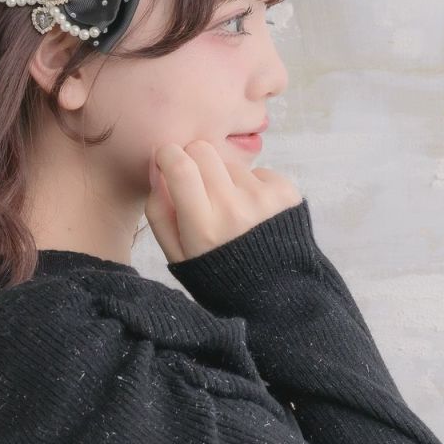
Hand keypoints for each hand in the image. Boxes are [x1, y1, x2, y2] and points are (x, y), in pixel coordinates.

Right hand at [145, 140, 300, 263]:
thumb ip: (159, 212)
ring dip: (225, 180)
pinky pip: (257, 171)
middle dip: (194, 160)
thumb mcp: (178, 255)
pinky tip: (254, 214)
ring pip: (230, 164)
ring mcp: (263, 198)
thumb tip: (158, 168)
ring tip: (233, 214)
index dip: (168, 155)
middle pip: (204, 151)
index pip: (181, 168)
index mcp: (203, 228)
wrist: (274, 293)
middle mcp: (234, 209)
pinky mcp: (285, 192)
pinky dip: (251, 186)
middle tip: (198, 186)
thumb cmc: (219, 273)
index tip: (166, 158)